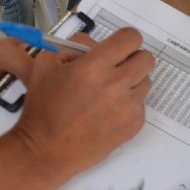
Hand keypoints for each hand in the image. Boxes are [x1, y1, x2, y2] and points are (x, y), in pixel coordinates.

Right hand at [9, 28, 154, 188]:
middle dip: (132, 59)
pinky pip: (141, 104)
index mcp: (94, 67)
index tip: (118, 46)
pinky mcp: (134, 124)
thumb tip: (95, 44)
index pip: (131, 38)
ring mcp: (128, 107)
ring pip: (146, 81)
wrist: (45, 151)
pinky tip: (108, 112)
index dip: (125, 39)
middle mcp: (116, 85)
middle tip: (117, 67)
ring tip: (108, 92)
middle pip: (146, 59)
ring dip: (131, 82)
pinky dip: (129, 104)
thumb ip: (73, 46)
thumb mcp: (45, 66)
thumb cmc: (43, 108)